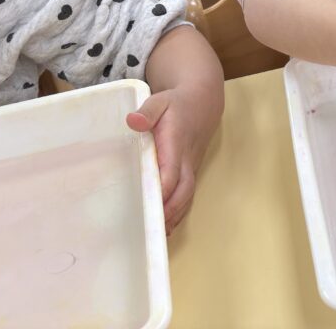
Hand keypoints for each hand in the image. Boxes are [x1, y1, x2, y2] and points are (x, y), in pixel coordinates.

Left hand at [126, 85, 217, 233]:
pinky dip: (178, 212)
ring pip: (186, 196)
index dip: (161, 191)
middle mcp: (186, 160)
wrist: (202, 104)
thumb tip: (132, 122)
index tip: (146, 206)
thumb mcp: (160, 101)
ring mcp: (190, 168)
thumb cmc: (176, 104)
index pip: (171, 173)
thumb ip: (147, 111)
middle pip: (183, 191)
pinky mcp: (189, 172)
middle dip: (169, 211)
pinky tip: (165, 226)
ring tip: (156, 235)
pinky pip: (187, 195)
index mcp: (177, 144)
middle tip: (149, 229)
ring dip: (174, 216)